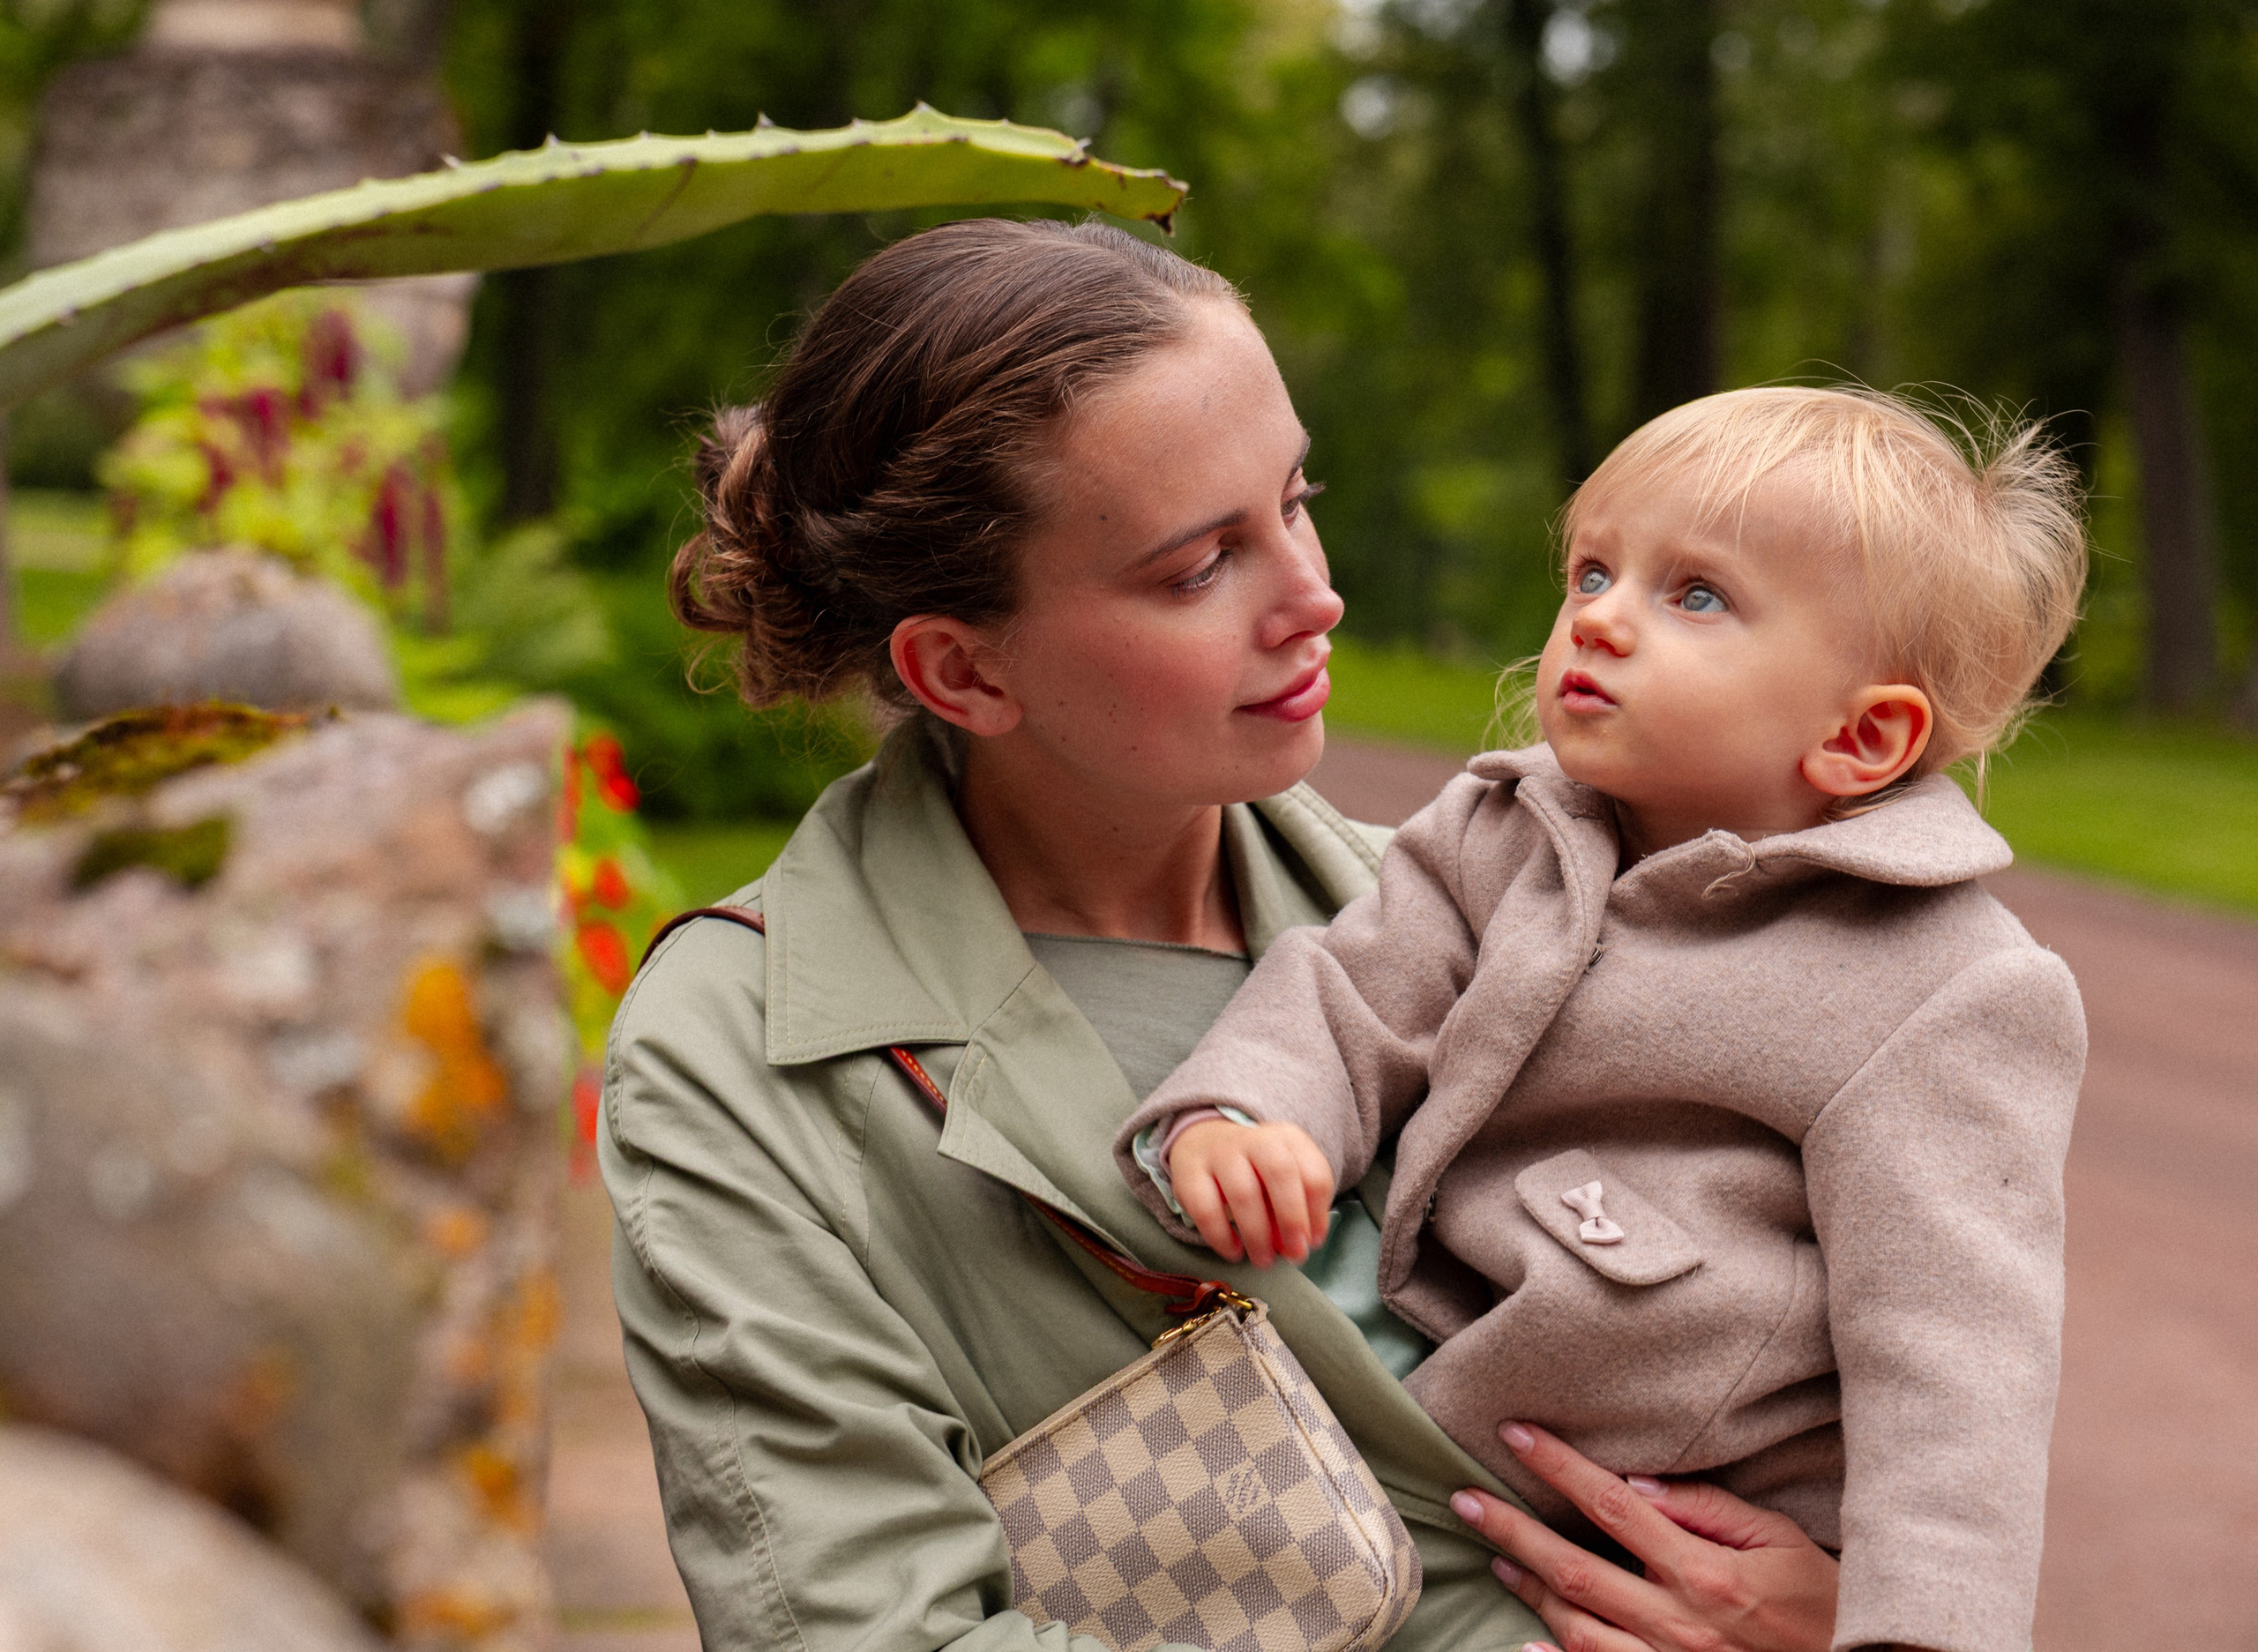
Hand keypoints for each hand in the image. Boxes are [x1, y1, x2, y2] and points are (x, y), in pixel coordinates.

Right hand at [1167, 1119, 1334, 1267]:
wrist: (1201, 1140)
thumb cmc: (1252, 1168)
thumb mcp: (1281, 1176)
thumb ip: (1295, 1207)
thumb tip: (1299, 1245)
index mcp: (1287, 1139)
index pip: (1314, 1172)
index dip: (1318, 1212)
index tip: (1313, 1241)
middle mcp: (1254, 1139)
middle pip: (1281, 1173)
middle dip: (1292, 1219)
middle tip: (1295, 1255)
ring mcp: (1220, 1153)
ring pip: (1243, 1193)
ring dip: (1257, 1235)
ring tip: (1264, 1261)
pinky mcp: (1189, 1173)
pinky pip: (1206, 1209)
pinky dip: (1222, 1237)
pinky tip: (1233, 1251)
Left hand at [1447, 1422, 1838, 1651]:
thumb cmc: (1821, 1605)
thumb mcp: (1781, 1543)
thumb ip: (1710, 1510)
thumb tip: (1639, 1481)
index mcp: (1702, 1571)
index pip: (1611, 1505)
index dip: (1558, 1466)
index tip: (1514, 1432)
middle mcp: (1676, 1620)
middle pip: (1573, 1567)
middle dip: (1512, 1527)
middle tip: (1463, 1497)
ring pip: (1574, 1626)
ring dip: (1526, 1588)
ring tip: (1494, 1553)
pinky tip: (1521, 1642)